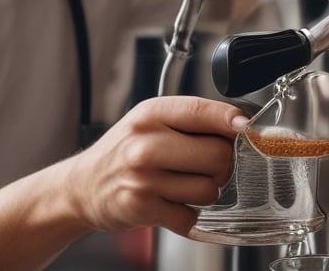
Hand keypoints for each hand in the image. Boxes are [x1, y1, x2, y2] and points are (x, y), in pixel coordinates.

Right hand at [64, 96, 244, 235]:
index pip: (203, 111)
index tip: (245, 128)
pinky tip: (172, 203)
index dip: (232, 120)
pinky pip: (191, 216)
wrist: (83, 186)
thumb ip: (191, 120)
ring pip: (209, 189)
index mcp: (151, 114)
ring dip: (205, 191)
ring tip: (182, 185)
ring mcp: (143, 177)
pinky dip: (188, 214)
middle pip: (218, 154)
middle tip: (206, 166)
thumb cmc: (124, 152)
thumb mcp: (150, 121)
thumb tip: (239, 126)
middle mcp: (145, 143)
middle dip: (222, 164)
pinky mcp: (142, 207)